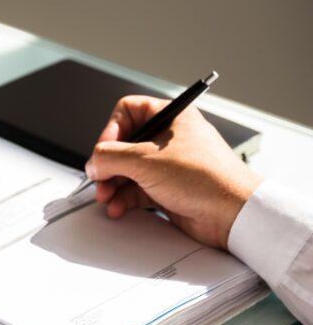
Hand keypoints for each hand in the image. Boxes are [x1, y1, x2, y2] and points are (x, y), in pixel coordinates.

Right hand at [85, 95, 262, 248]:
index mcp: (171, 117)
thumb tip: (93, 161)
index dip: (111, 130)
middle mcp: (169, 139)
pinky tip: (118, 207)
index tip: (104, 150)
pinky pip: (136, 189)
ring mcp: (168, 165)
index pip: (128, 111)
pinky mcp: (167, 188)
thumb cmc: (206, 177)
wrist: (232, 213)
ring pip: (127, 170)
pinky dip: (123, 199)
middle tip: (99, 178)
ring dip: (112, 185)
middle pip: (123, 145)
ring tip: (106, 197)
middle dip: (107, 165)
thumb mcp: (145, 160)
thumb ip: (110, 157)